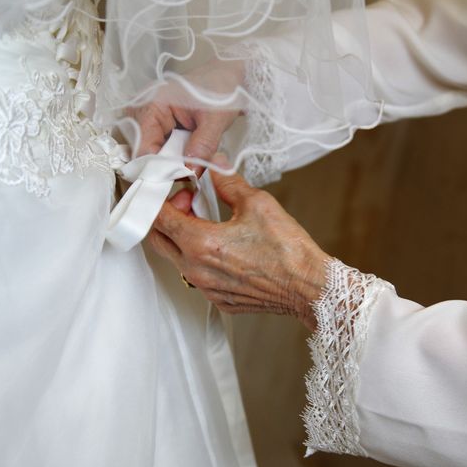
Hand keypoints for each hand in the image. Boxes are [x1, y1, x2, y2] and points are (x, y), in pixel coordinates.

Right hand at [129, 59, 244, 174]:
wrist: (230, 77)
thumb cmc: (222, 88)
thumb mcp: (215, 119)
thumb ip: (202, 146)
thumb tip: (190, 171)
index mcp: (152, 103)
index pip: (143, 147)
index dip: (158, 167)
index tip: (178, 178)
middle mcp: (144, 109)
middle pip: (142, 151)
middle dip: (164, 166)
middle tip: (188, 172)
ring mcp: (149, 117)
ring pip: (150, 152)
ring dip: (169, 162)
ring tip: (190, 163)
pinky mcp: (158, 124)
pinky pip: (159, 148)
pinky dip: (172, 156)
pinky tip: (187, 156)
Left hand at [149, 155, 329, 329]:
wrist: (308, 286)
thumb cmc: (287, 250)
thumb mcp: (257, 203)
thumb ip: (228, 182)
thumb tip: (217, 167)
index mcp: (200, 244)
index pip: (159, 218)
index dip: (162, 198)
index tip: (178, 191)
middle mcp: (196, 270)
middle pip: (158, 240)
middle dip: (167, 218)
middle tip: (190, 204)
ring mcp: (206, 289)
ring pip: (177, 259)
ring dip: (184, 238)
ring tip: (209, 224)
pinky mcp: (219, 300)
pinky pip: (197, 277)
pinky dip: (201, 259)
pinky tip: (223, 248)